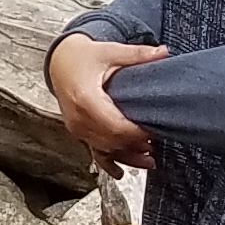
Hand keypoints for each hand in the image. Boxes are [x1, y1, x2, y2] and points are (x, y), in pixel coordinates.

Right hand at [49, 35, 163, 167]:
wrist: (60, 61)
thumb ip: (138, 55)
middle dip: (135, 146)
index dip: (137, 133)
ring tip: (150, 161)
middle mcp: (78, 117)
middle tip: (157, 145)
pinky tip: (120, 173)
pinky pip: (93, 151)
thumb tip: (164, 52)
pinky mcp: (77, 131)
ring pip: (104, 149)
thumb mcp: (110, 51)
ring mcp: (76, 126)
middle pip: (111, 141)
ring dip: (127, 156)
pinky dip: (107, 163)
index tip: (156, 131)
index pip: (115, 125)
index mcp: (85, 99)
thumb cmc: (82, 57)